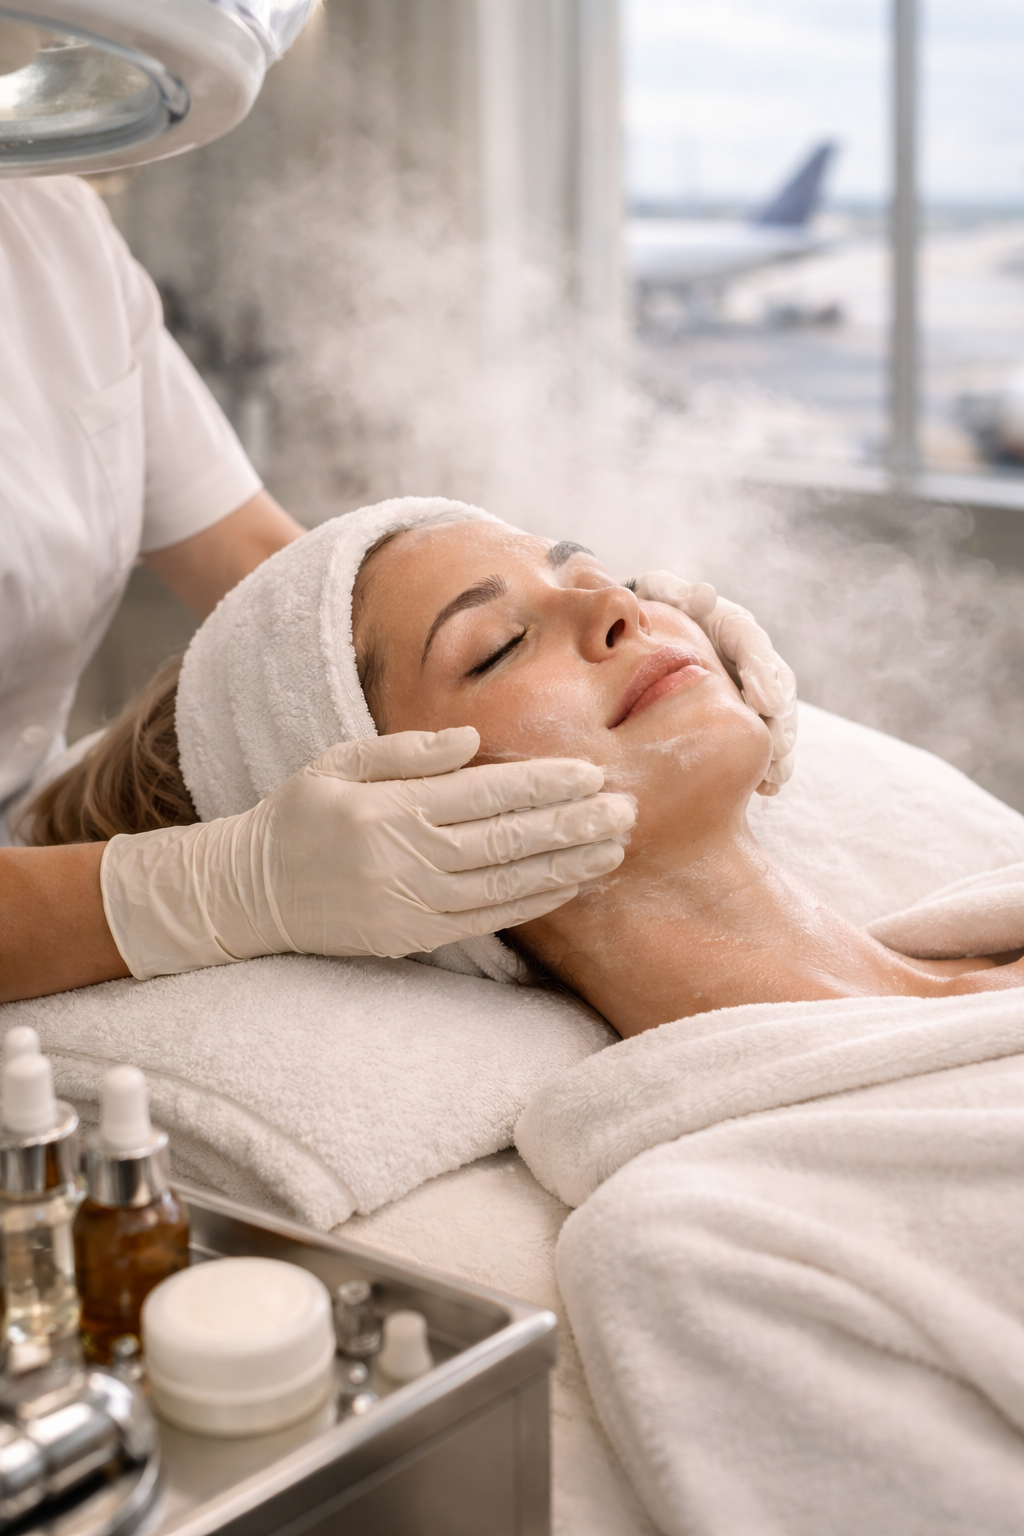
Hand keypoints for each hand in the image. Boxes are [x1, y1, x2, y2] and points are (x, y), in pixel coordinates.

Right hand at [100, 728, 634, 977]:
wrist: (248, 892)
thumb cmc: (299, 816)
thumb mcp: (337, 762)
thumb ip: (406, 752)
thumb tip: (472, 741)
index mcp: (390, 809)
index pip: (488, 794)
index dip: (545, 785)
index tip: (592, 774)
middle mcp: (406, 858)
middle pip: (509, 841)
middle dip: (573, 825)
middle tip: (627, 810)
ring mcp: (412, 904)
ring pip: (507, 884)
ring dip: (567, 865)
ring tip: (615, 848)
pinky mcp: (414, 937)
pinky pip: (488, 918)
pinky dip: (534, 901)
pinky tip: (571, 883)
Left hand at [633, 572, 796, 795]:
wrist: (648, 632)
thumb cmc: (653, 612)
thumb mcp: (660, 594)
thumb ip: (677, 594)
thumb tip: (703, 595)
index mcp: (733, 627)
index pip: (755, 647)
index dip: (764, 674)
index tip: (766, 702)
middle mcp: (751, 658)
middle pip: (778, 688)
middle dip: (781, 721)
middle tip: (779, 749)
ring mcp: (751, 689)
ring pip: (776, 719)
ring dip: (780, 750)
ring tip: (776, 777)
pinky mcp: (743, 715)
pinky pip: (760, 740)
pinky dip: (766, 763)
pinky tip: (766, 789)